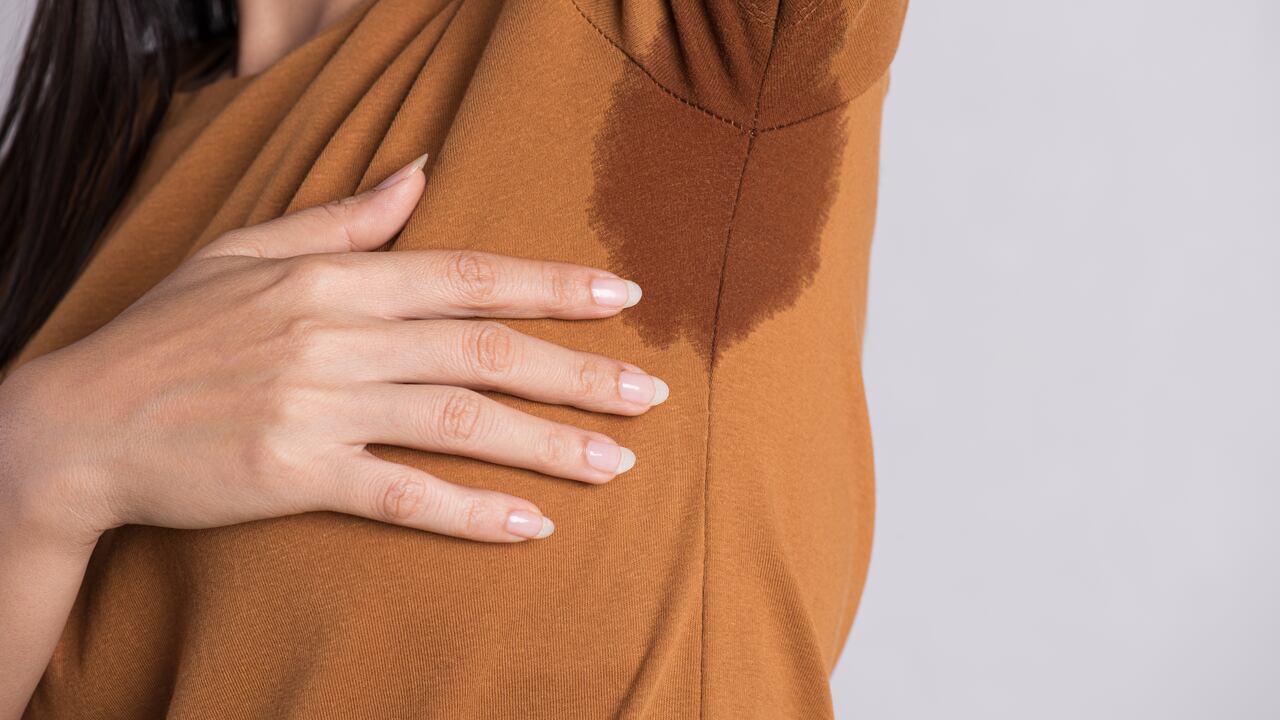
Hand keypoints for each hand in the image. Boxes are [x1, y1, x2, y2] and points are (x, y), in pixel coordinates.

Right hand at [0, 153, 665, 546]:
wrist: (80, 424)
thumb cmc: (167, 333)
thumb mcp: (246, 249)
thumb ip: (343, 216)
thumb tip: (421, 172)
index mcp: (334, 277)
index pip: (467, 275)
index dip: (553, 285)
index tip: (623, 297)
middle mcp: (337, 334)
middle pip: (484, 350)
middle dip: (578, 373)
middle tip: (651, 395)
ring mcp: (318, 406)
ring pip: (460, 421)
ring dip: (547, 444)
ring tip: (616, 464)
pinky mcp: (295, 475)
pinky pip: (402, 495)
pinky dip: (470, 512)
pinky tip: (531, 526)